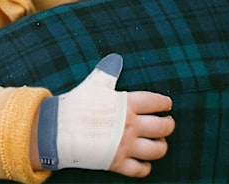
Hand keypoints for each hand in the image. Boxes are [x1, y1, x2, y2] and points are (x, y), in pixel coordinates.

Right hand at [37, 54, 172, 174]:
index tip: (167, 104)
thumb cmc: (77, 103)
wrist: (59, 129)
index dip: (164, 103)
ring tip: (160, 143)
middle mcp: (131, 125)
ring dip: (161, 146)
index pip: (156, 102)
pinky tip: (145, 162)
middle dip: (168, 125)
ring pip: (156, 150)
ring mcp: (125, 145)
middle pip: (162, 127)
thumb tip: (116, 59)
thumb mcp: (94, 83)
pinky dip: (145, 167)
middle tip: (168, 123)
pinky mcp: (117, 163)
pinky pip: (140, 169)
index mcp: (127, 104)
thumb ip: (108, 72)